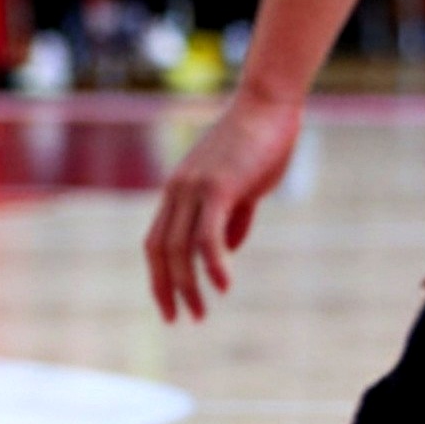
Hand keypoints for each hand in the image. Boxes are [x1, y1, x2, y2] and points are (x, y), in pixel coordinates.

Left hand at [145, 92, 302, 321]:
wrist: (268, 104)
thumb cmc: (259, 142)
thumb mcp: (241, 186)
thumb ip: (232, 217)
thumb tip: (226, 250)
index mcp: (178, 190)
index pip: (157, 240)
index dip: (159, 275)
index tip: (169, 306)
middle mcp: (177, 190)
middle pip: (159, 249)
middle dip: (165, 288)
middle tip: (179, 319)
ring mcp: (194, 187)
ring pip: (179, 248)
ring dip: (187, 286)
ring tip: (199, 313)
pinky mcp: (217, 187)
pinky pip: (207, 235)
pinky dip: (212, 265)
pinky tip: (223, 286)